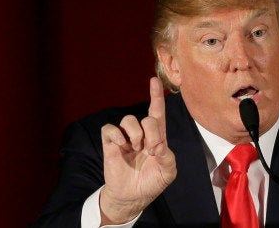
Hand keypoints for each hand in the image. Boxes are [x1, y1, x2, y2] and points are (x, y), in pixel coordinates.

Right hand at [99, 77, 176, 224]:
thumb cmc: (151, 182)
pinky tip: (122, 146)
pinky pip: (110, 129)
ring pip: (128, 120)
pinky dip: (117, 136)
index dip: (156, 96)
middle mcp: (141, 134)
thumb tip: (158, 145)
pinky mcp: (111, 144)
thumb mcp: (168, 172)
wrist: (132, 197)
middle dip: (152, 133)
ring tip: (136, 149)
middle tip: (151, 150)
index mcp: (157, 137)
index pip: (157, 112)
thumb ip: (168, 157)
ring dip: (135, 134)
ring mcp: (126, 138)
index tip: (154, 80)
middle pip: (147, 118)